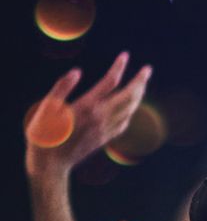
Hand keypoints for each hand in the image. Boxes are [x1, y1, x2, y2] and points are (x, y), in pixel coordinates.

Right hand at [24, 55, 150, 181]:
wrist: (52, 164)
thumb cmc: (44, 134)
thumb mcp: (47, 106)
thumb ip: (62, 87)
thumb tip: (77, 72)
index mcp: (88, 106)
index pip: (110, 82)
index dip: (119, 67)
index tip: (125, 55)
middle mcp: (101, 118)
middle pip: (130, 97)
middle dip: (140, 81)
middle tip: (147, 69)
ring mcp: (106, 129)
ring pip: (131, 110)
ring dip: (139, 95)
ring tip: (141, 83)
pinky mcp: (106, 138)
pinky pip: (125, 122)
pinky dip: (132, 111)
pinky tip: (131, 107)